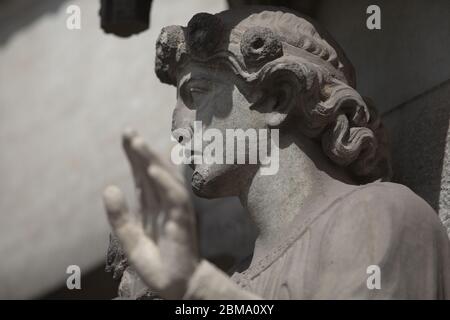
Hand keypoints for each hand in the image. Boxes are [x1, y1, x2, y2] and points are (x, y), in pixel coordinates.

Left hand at [102, 129, 198, 298]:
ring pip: (165, 179)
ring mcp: (175, 210)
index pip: (142, 175)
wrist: (176, 284)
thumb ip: (119, 215)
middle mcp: (163, 202)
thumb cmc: (156, 261)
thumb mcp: (129, 239)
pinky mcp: (183, 220)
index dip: (134, 155)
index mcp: (151, 205)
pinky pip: (175, 198)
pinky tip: (152, 170)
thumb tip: (109, 187)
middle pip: (153, 171)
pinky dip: (165, 183)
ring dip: (152, 160)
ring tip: (137, 143)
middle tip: (128, 131)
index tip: (126, 135)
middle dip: (141, 151)